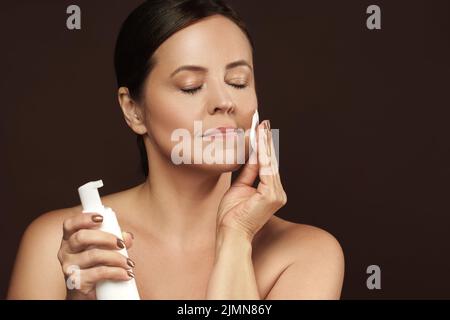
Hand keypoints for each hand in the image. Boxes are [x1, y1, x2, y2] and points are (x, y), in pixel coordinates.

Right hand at [57, 212, 134, 299]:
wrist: (89, 294)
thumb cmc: (97, 266)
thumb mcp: (105, 250)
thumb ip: (116, 240)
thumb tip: (127, 236)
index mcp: (70, 239)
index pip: (70, 224)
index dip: (84, 218)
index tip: (101, 217)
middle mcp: (65, 251)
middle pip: (81, 237)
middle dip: (105, 238)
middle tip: (120, 244)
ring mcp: (69, 267)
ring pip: (93, 255)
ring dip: (116, 258)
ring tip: (128, 263)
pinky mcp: (76, 282)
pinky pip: (98, 273)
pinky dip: (116, 272)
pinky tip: (125, 274)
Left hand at [216, 120, 286, 240]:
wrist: (230, 233)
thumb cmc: (232, 215)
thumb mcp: (239, 188)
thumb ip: (248, 172)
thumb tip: (252, 155)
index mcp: (270, 191)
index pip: (267, 165)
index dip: (263, 147)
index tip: (260, 130)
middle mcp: (277, 192)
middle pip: (270, 161)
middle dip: (265, 141)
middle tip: (262, 122)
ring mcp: (276, 194)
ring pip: (269, 163)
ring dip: (264, 144)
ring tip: (260, 127)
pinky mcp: (272, 196)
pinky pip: (266, 170)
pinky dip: (262, 155)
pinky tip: (258, 141)